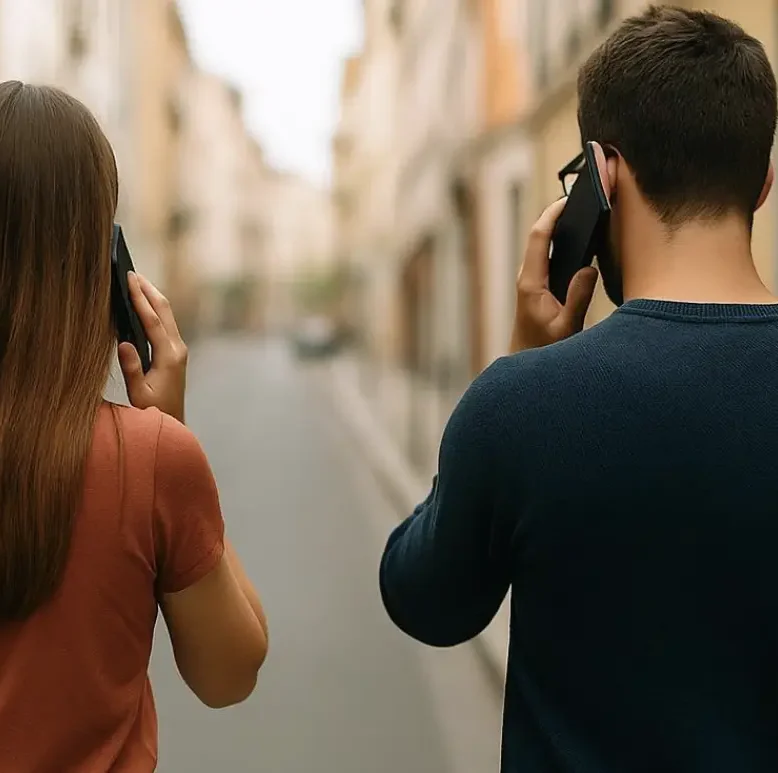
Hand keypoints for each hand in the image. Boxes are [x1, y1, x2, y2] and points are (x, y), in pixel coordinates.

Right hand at [118, 273, 187, 422]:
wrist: (173, 421)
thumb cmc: (154, 410)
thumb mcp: (138, 392)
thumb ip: (131, 368)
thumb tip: (123, 342)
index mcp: (169, 356)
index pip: (154, 321)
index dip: (141, 299)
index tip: (130, 279)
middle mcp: (178, 349)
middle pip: (165, 311)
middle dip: (149, 290)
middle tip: (132, 272)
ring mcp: (179, 349)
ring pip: (167, 315)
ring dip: (153, 297)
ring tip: (137, 281)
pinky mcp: (176, 352)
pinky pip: (166, 324)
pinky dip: (155, 309)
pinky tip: (144, 303)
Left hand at [510, 197, 598, 352]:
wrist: (525, 361)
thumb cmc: (544, 348)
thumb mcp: (566, 327)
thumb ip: (578, 299)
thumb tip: (589, 268)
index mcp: (531, 282)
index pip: (538, 237)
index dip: (551, 214)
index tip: (568, 198)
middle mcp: (527, 277)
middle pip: (540, 235)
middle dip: (558, 214)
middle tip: (581, 196)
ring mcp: (531, 280)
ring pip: (543, 244)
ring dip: (559, 226)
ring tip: (581, 209)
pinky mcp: (537, 285)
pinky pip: (547, 255)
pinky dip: (560, 241)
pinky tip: (578, 236)